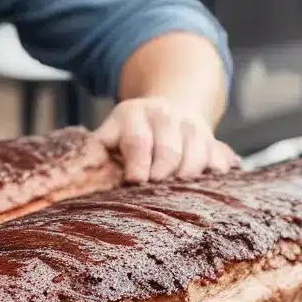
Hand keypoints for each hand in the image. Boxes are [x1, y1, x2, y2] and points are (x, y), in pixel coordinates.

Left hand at [98, 97, 239, 184]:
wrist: (167, 108)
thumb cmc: (131, 132)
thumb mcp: (110, 133)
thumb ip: (98, 152)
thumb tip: (82, 176)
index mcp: (133, 114)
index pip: (137, 140)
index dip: (137, 164)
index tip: (135, 181)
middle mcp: (165, 116)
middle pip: (169, 151)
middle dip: (161, 174)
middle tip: (154, 188)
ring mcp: (192, 127)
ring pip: (196, 157)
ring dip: (185, 178)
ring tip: (174, 192)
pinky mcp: (213, 141)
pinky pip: (218, 162)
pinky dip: (211, 177)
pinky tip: (200, 188)